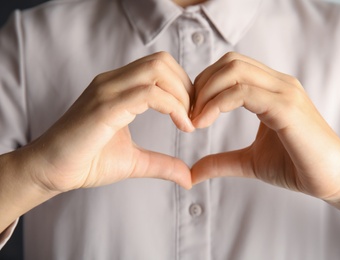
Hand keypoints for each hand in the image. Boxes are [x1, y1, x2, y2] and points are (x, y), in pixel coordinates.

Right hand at [22, 52, 193, 192]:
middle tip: (194, 116)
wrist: (51, 171)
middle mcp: (112, 82)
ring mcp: (107, 91)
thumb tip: (189, 177)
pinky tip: (181, 126)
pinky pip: (148, 93)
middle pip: (162, 61)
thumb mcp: (134, 161)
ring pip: (157, 70)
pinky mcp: (104, 107)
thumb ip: (162, 164)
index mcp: (118, 87)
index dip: (184, 86)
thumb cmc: (87, 162)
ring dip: (182, 95)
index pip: (160, 66)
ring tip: (188, 122)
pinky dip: (173, 106)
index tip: (193, 114)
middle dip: (187, 87)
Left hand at [191, 52, 339, 201]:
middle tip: (189, 113)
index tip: (191, 112)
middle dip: (202, 84)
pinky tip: (204, 122)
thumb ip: (221, 162)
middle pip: (230, 62)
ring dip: (206, 92)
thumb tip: (192, 172)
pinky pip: (243, 92)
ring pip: (234, 70)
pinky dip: (217, 104)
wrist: (334, 180)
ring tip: (195, 119)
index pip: (231, 67)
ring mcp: (284, 92)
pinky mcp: (286, 107)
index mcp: (272, 89)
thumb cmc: (296, 166)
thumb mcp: (249, 162)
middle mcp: (279, 83)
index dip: (205, 84)